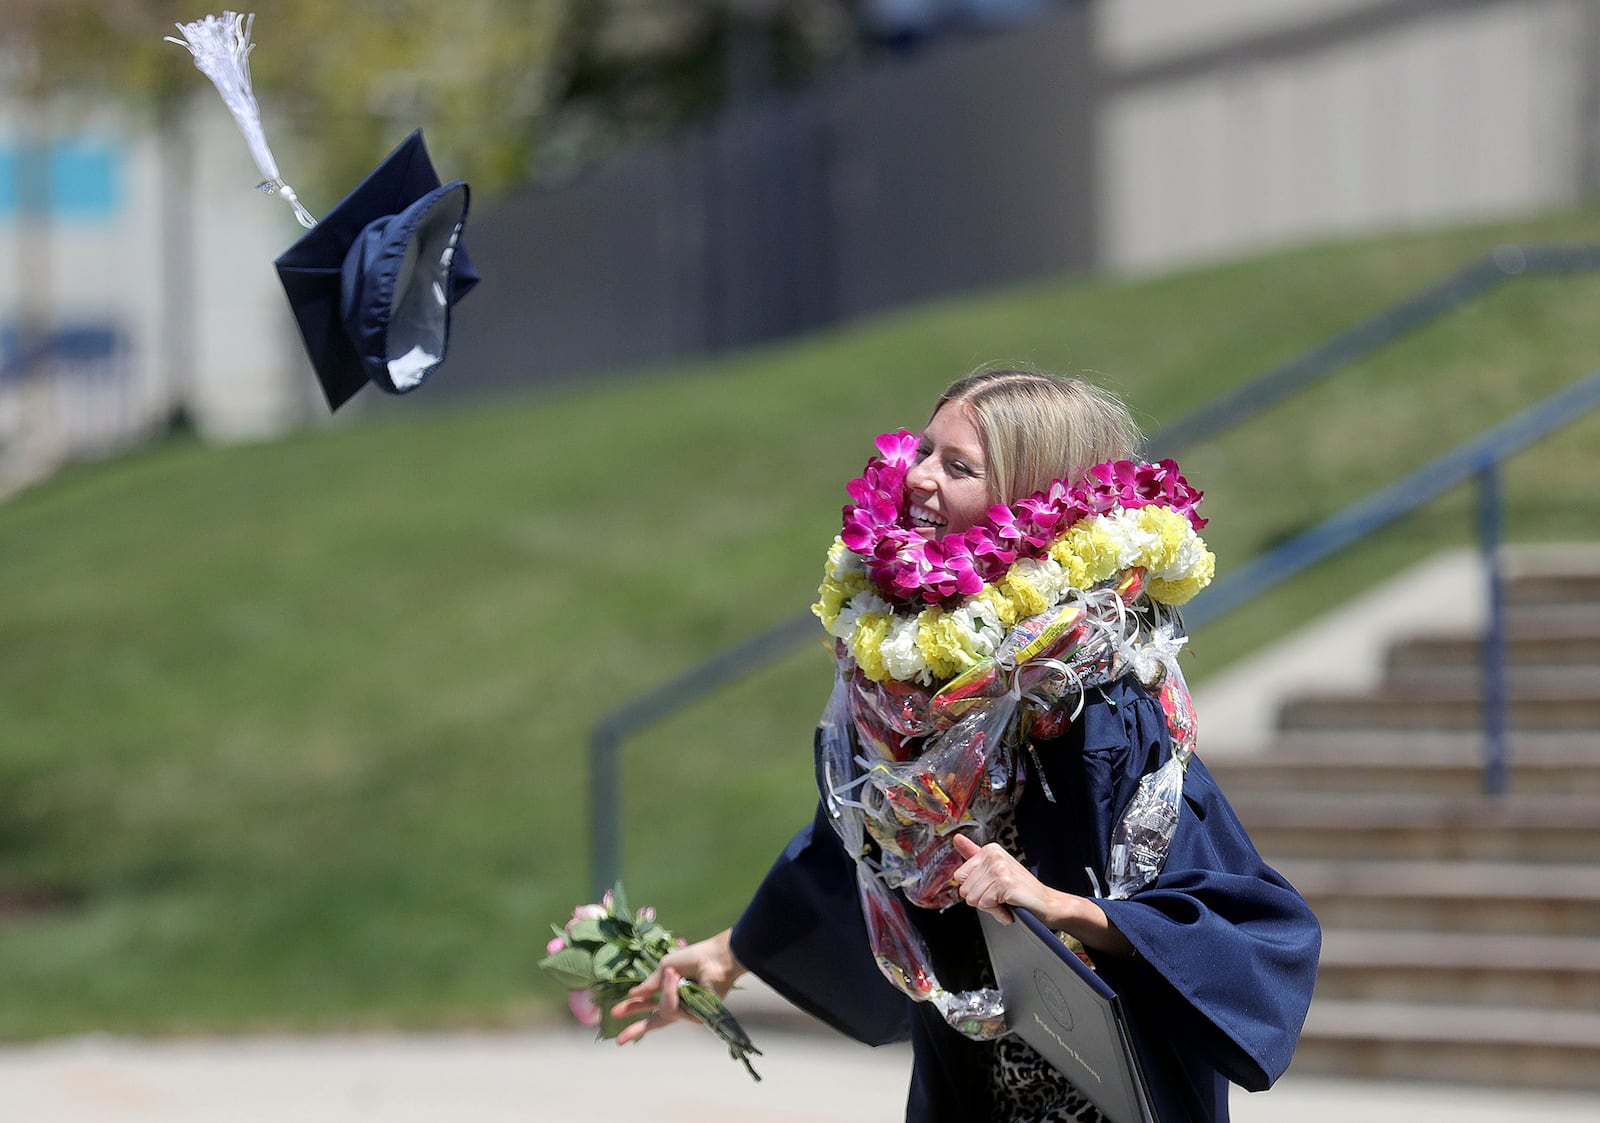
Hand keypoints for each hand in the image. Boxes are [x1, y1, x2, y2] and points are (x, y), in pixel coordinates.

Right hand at [610, 928, 745, 1044]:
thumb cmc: (693, 958)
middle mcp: (677, 1002)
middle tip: (618, 1040)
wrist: (714, 959)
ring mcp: (686, 1011)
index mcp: (669, 990)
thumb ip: (650, 984)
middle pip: (654, 1022)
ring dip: (666, 992)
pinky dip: (674, 993)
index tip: (614, 1013)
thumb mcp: (666, 966)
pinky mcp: (695, 1017)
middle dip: (636, 1029)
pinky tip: (683, 982)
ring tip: (674, 975)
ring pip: (665, 1011)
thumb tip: (632, 994)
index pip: (648, 1004)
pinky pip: (675, 1009)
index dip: (632, 1008)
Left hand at [949, 832, 1054, 925]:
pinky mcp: (1005, 884)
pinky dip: (996, 912)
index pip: (959, 876)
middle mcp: (993, 856)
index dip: (973, 889)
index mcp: (989, 850)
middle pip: (964, 889)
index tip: (990, 889)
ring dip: (989, 907)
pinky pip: (984, 905)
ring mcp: (999, 869)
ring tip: (1004, 902)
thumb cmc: (1020, 889)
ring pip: (972, 898)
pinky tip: (1009, 907)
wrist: (1047, 903)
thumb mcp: (995, 869)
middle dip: (979, 900)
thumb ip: (974, 854)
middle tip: (999, 898)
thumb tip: (956, 838)